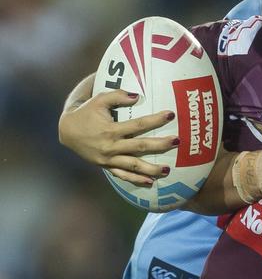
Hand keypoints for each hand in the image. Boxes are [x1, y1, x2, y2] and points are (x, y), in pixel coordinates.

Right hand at [58, 90, 177, 185]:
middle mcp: (111, 146)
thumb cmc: (87, 112)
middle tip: (177, 141)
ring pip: (133, 166)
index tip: (170, 114)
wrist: (67, 131)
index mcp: (110, 130)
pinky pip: (122, 175)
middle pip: (140, 147)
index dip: (155, 120)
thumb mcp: (99, 100)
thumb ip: (118, 96)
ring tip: (168, 170)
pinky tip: (150, 182)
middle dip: (160, 145)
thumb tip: (138, 96)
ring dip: (151, 169)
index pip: (138, 125)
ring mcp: (108, 159)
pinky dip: (136, 179)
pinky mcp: (106, 166)